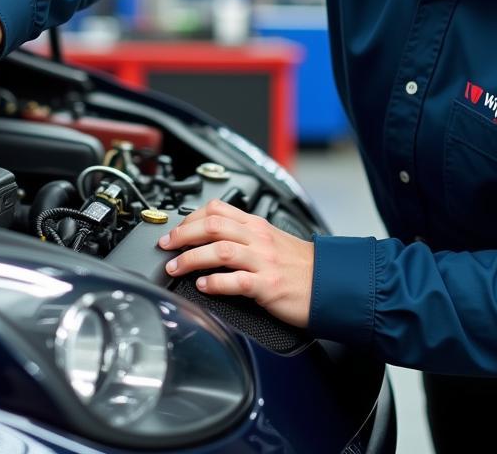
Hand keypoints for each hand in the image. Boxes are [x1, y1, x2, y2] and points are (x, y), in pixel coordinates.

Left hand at [159, 199, 313, 327]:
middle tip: (165, 246)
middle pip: (213, 225)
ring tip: (175, 268)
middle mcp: (258, 239)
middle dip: (182, 234)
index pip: (217, 209)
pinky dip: (215, 283)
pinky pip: (236, 281)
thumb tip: (211, 241)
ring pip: (220, 250)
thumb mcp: (271, 241)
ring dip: (191, 258)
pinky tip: (202, 286)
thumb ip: (244, 237)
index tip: (174, 230)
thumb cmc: (301, 266)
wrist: (331, 283)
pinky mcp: (268, 285)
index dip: (190, 218)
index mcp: (257, 225)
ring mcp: (263, 261)